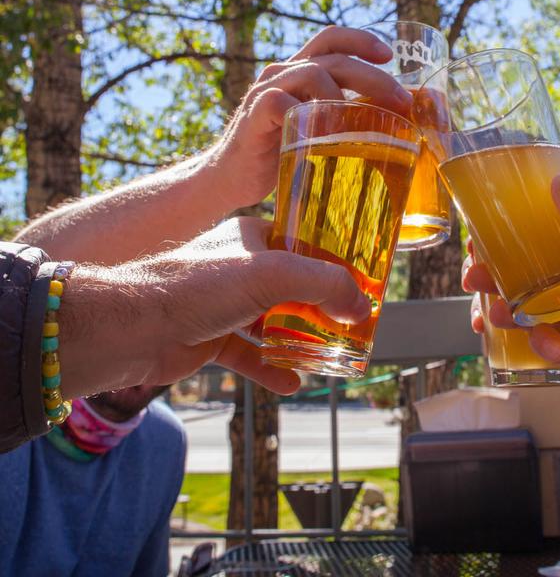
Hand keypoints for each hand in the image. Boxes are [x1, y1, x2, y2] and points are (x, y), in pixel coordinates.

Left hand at [58, 217, 370, 397]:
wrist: (133, 328)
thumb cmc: (199, 286)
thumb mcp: (273, 274)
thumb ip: (323, 284)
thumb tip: (362, 306)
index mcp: (253, 239)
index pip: (304, 247)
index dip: (333, 265)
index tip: (361, 286)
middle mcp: (239, 268)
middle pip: (292, 288)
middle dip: (322, 309)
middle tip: (351, 326)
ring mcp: (224, 305)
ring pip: (273, 323)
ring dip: (300, 340)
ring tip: (330, 356)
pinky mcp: (210, 339)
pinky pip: (249, 354)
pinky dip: (271, 368)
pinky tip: (293, 384)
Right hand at [204, 26, 411, 210]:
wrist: (230, 179)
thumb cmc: (279, 155)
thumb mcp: (314, 129)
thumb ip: (340, 117)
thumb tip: (391, 125)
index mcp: (298, 72)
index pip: (331, 39)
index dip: (361, 40)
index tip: (390, 56)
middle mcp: (282, 73)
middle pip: (333, 56)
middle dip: (373, 76)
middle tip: (401, 99)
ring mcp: (266, 90)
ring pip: (312, 73)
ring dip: (344, 97)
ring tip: (362, 124)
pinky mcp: (255, 113)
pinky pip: (283, 101)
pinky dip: (309, 115)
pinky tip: (325, 135)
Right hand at [463, 173, 559, 452]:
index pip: (556, 239)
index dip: (521, 233)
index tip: (487, 230)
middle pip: (535, 276)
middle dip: (500, 274)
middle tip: (473, 274)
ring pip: (533, 312)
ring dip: (507, 309)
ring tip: (491, 312)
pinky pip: (547, 348)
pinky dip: (539, 345)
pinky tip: (549, 347)